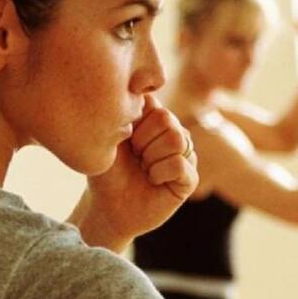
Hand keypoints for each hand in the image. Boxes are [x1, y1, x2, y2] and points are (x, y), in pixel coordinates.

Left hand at [80, 95, 197, 248]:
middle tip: (134, 157)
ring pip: (176, 140)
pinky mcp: (190, 178)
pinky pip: (180, 164)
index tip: (123, 138)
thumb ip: (126, 111)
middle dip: (142, 141)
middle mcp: (174, 132)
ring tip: (143, 168)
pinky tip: (152, 180)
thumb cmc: (106, 171)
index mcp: (156, 118)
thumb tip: (144, 91)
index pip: (154, 103)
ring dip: (151, 157)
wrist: (108, 207)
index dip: (135, 121)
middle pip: (167, 120)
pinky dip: (159, 173)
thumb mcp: (109, 137)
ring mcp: (185, 155)